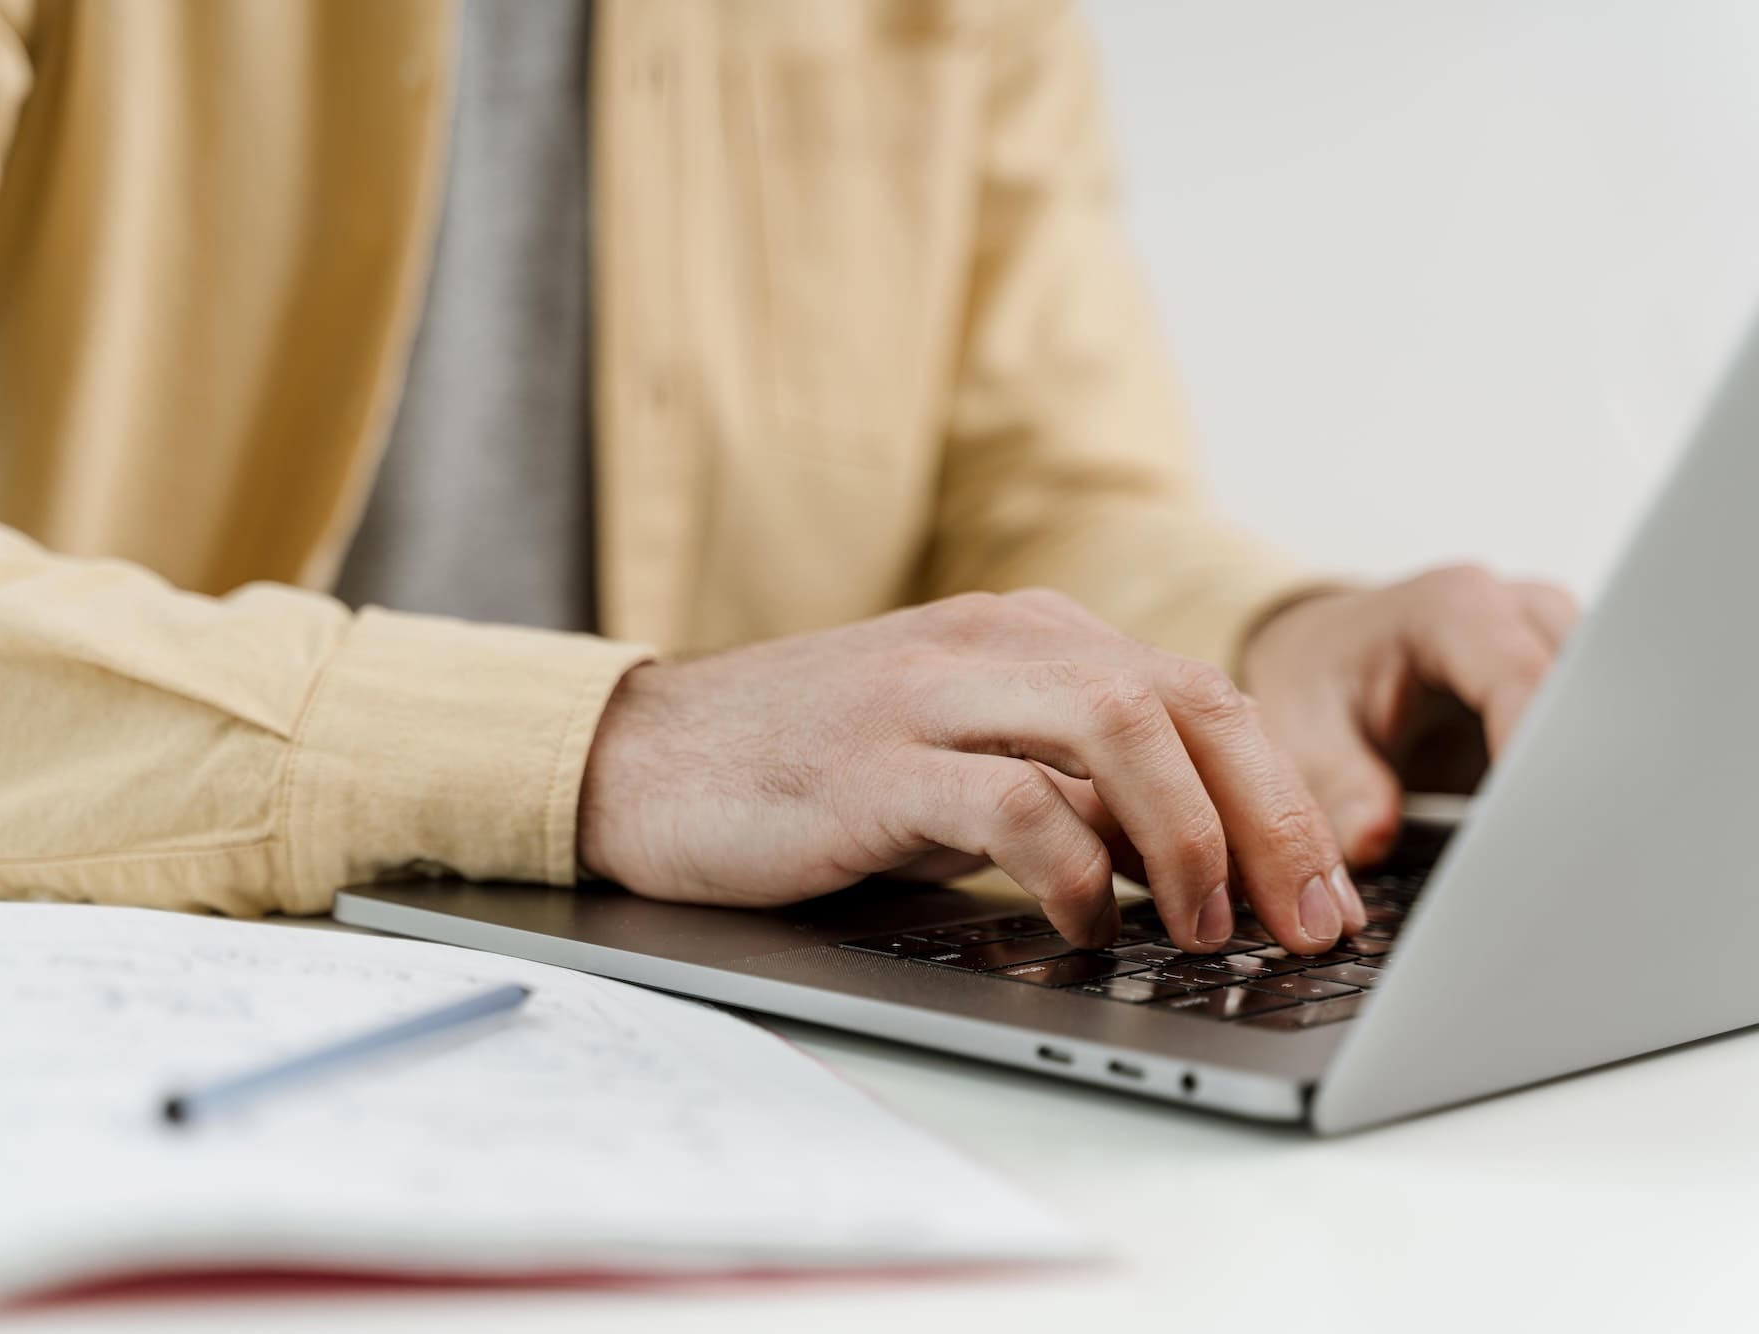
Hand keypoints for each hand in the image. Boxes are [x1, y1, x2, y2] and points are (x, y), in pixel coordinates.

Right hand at [578, 591, 1365, 953]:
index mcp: (1025, 635)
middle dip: (1274, 819)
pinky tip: (1084, 925)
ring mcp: (931, 695)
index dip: (1286, 795)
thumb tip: (1188, 862)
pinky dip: (1073, 869)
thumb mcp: (957, 754)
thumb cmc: (807, 767)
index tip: (1328, 890)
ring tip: (1206, 927)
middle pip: (1188, 702)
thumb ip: (1062, 780)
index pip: (1200, 695)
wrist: (646, 755)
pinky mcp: (873, 764)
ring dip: (1191, 837)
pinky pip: (1013, 801)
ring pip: (1120, 728)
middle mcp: (993, 644)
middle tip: (1313, 921)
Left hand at [1239, 565, 1579, 865]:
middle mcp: (1524, 615)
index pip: (1526, 679)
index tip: (1539, 829)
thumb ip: (1336, 781)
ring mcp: (1560, 649)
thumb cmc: (1315, 678)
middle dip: (1583, 775)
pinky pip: (1606, 737)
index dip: (1540, 756)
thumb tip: (1374, 841)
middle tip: (1562, 859)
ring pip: (1616, 717)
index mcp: (1455, 609)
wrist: (1327, 652)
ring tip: (1571, 858)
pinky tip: (1573, 845)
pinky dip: (1593, 788)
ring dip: (1598, 784)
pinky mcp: (1574, 691)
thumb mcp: (1300, 727)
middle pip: (1592, 694)